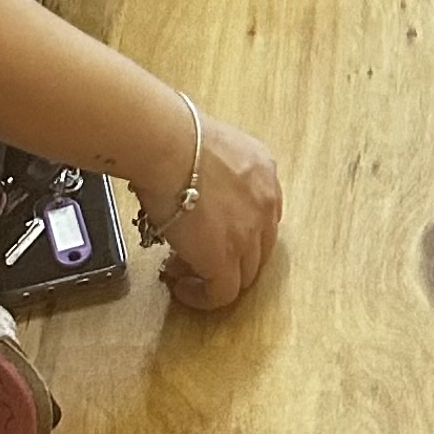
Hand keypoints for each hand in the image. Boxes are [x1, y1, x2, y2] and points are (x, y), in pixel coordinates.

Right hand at [137, 103, 282, 311]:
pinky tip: (183, 289)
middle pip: (258, 247)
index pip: (264, 213)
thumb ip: (213, 169)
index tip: (213, 233)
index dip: (239, 230)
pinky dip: (203, 298)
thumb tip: (189, 184)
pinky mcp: (224, 260)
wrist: (168, 145)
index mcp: (263, 170)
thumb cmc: (174, 136)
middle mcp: (265, 203)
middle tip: (195, 256)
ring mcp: (249, 234)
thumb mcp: (210, 145)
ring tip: (183, 272)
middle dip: (228, 257)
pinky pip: (222, 294)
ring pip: (243, 275)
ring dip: (213, 277)